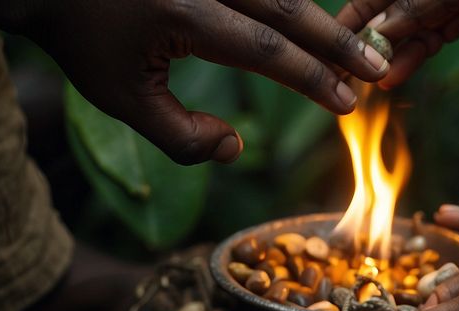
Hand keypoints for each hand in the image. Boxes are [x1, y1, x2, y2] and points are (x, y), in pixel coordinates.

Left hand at [6, 0, 389, 164]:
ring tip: (356, 48)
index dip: (312, 79)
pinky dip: (290, 3)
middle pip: (288, 7)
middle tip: (375, 69)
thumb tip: (236, 149)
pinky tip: (315, 23)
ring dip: (320, 18)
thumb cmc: (84, 43)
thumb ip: (183, 138)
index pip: (267, 50)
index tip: (346, 103)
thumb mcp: (124, 103)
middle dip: (336, 43)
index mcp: (185, 13)